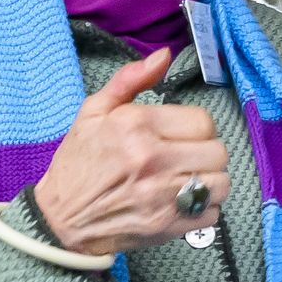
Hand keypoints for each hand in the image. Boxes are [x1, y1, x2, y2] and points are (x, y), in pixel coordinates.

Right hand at [25, 51, 227, 259]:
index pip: (203, 121)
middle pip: (218, 152)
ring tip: (188, 180)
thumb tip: (164, 55)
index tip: (180, 135)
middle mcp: (153, 160)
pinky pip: (211, 213)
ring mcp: (162, 196)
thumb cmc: (78, 164)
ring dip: (209, 181)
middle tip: (186, 157)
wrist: (60, 219)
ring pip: (221, 183)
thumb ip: (130, 79)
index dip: (195, 127)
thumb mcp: (93, 111)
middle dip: (206, 153)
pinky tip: (182, 202)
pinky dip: (202, 209)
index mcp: (137, 127)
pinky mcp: (168, 225)